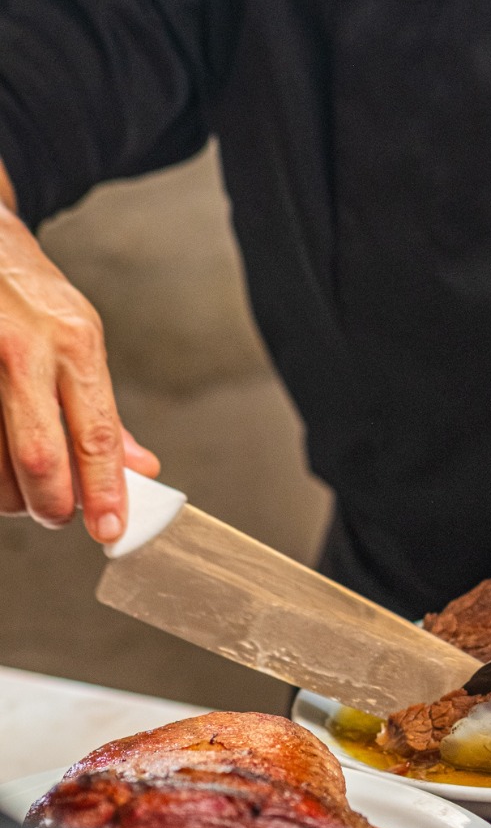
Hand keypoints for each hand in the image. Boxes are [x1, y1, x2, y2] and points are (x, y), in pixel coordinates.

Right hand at [0, 199, 158, 542]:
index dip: (104, 493)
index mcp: (73, 343)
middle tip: (57, 515)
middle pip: (40, 459)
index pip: (97, 437)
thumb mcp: (80, 339)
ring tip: (21, 487)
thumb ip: (104, 411)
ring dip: (11, 495)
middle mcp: (22, 350)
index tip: (111, 530)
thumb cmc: (28, 297)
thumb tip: (141, 469)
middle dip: (52, 505)